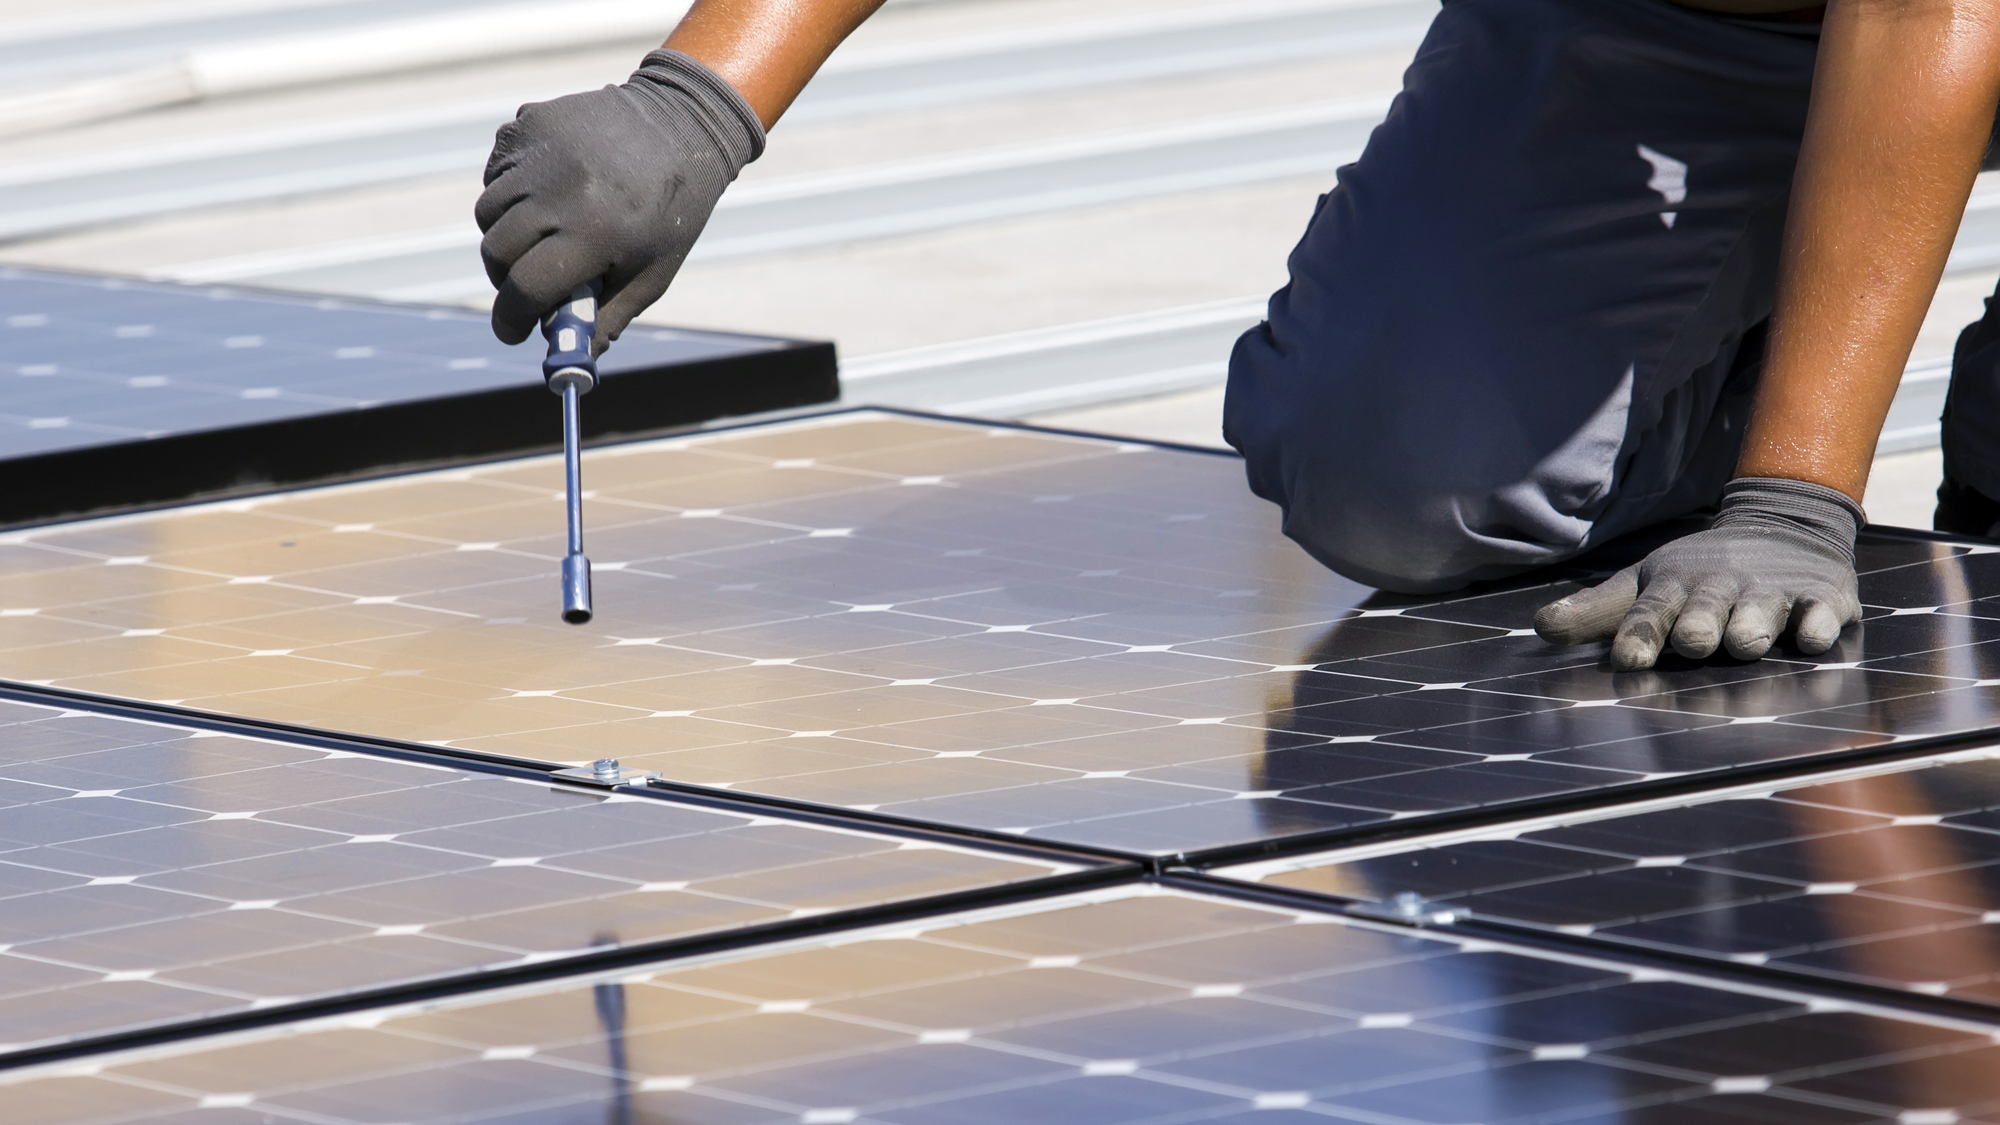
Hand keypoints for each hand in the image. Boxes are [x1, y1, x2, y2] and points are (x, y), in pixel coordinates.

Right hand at [476, 49, 763, 352]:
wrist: (682, 125)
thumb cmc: (671, 212)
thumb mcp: (651, 275)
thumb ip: (606, 320)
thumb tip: (571, 361)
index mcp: (595, 232)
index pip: (526, 288)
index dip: (512, 319)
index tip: (512, 331)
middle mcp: (560, 190)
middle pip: (496, 252)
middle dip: (505, 279)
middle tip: (527, 285)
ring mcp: (540, 151)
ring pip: (489, 213)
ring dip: (505, 236)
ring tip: (543, 235)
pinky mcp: (528, 123)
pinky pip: (496, 174)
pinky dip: (509, 193)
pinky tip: (547, 193)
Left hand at [1534, 477, 1864, 670]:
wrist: (1781, 527)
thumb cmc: (1699, 575)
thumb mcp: (1644, 585)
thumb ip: (1595, 612)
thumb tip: (1538, 627)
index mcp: (1674, 590)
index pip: (1650, 613)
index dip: (1639, 634)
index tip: (1626, 659)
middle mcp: (1720, 591)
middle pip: (1705, 615)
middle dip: (1698, 627)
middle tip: (1694, 641)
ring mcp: (1770, 594)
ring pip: (1758, 616)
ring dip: (1751, 628)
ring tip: (1745, 642)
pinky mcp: (1820, 598)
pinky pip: (1820, 614)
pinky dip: (1817, 625)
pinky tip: (1813, 636)